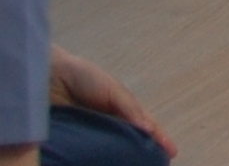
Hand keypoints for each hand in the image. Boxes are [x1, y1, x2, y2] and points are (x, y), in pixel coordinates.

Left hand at [51, 48, 173, 157]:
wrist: (49, 78)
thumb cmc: (84, 78)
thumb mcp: (112, 90)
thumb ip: (129, 109)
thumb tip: (149, 130)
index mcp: (122, 110)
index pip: (145, 127)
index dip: (159, 138)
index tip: (173, 153)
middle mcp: (109, 125)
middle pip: (131, 141)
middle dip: (143, 152)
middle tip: (156, 164)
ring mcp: (91, 135)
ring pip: (110, 149)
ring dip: (121, 157)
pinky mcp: (74, 143)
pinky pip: (88, 153)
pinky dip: (97, 159)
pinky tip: (103, 164)